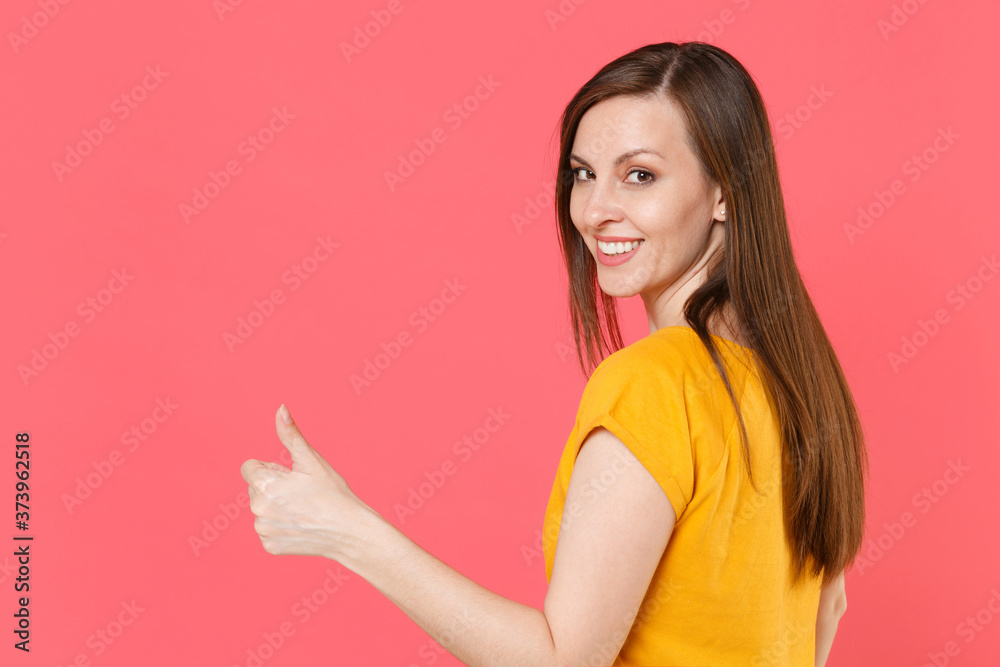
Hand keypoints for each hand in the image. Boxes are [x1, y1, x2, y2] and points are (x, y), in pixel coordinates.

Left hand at [241, 404, 369, 559]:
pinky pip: (268, 529)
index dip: (271, 468)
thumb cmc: (332, 493)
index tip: (290, 476)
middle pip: (255, 488)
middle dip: (273, 486)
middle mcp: (257, 509)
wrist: (349, 531)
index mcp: (264, 485)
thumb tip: (280, 408)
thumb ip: (290, 434)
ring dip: (276, 506)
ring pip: (262, 509)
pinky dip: (281, 526)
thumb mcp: (312, 460)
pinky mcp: (270, 546)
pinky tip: (301, 525)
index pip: (249, 467)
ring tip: (302, 509)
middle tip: (301, 493)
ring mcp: (263, 530)